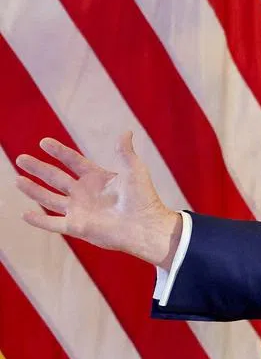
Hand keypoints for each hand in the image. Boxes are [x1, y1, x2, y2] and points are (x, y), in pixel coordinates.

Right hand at [14, 132, 181, 268]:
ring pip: (49, 198)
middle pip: (56, 178)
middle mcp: (84, 193)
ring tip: (17, 179)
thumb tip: (126, 131)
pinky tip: (24, 214)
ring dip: (33, 190)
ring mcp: (79, 210)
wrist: (145, 225)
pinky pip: (53, 223)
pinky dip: (39, 220)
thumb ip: (126, 152)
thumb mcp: (134, 171)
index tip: (44, 142)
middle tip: (21, 158)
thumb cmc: (143, 198)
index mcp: (96, 178)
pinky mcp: (77, 226)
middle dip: (38, 168)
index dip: (59, 152)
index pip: (73, 161)